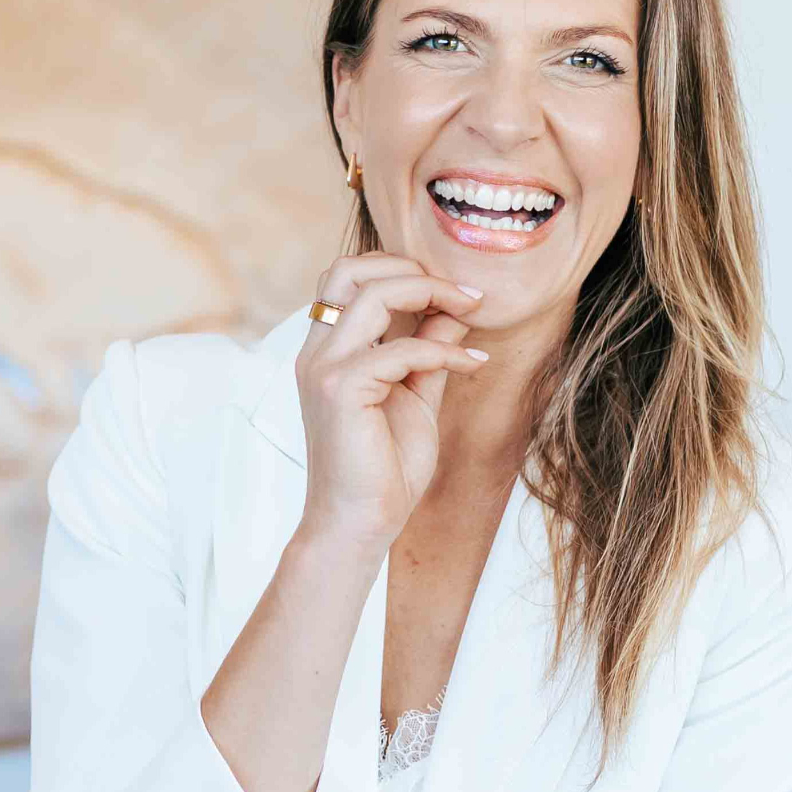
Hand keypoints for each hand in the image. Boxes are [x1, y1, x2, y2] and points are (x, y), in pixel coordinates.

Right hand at [298, 252, 487, 546]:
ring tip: (472, 309)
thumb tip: (456, 309)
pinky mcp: (340, 390)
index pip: (349, 277)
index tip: (457, 292)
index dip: (402, 270)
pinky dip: (444, 351)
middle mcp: (318, 352)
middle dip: (409, 267)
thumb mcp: (415, 395)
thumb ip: (429, 349)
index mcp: (328, 350)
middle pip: (349, 268)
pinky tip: (473, 364)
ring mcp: (324, 368)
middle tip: (461, 291)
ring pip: (372, 293)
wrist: (360, 525)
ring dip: (430, 292)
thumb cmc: (384, 468)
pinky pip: (401, 348)